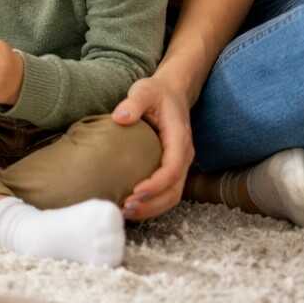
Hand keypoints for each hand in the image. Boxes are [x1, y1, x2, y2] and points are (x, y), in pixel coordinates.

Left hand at [113, 75, 194, 219]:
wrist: (172, 93)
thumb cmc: (156, 93)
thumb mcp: (144, 91)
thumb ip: (133, 102)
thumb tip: (120, 118)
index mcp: (179, 139)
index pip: (173, 169)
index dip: (156, 184)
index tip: (135, 191)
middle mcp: (184, 156)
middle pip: (174, 190)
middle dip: (152, 203)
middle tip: (125, 208)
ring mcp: (179, 164)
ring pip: (172, 195)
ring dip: (151, 208)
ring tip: (126, 211)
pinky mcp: (171, 168)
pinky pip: (166, 191)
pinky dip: (151, 202)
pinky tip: (131, 205)